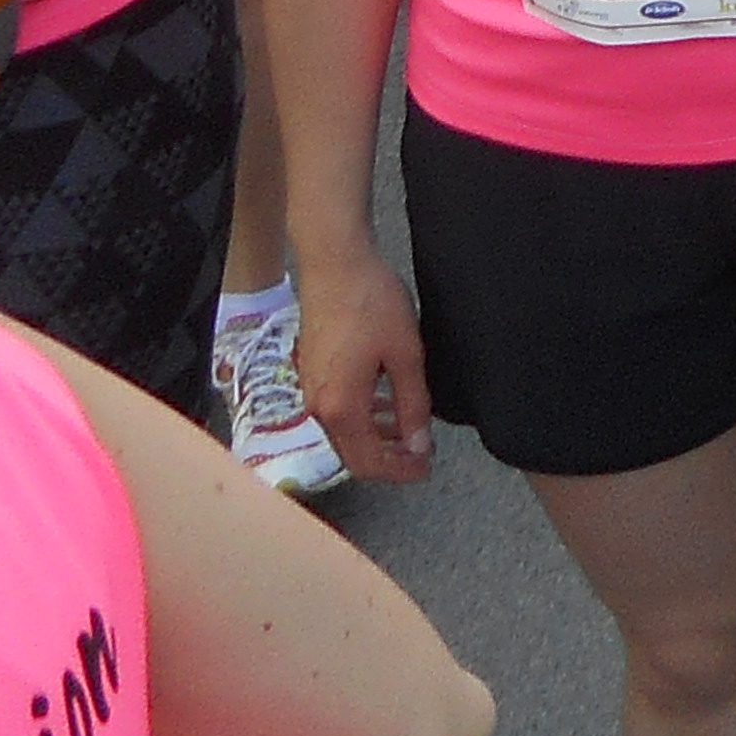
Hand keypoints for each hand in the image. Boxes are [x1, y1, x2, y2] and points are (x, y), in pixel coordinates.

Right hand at [290, 240, 437, 485]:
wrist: (335, 263)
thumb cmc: (371, 303)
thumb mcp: (405, 355)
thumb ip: (412, 405)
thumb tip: (418, 445)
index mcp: (341, 408)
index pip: (367, 463)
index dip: (398, 472)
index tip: (425, 468)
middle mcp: (318, 406)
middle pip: (352, 453)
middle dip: (388, 459)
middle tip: (420, 454)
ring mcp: (310, 389)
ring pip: (344, 432)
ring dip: (376, 438)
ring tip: (409, 429)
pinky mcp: (311, 372)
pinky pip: (337, 410)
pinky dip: (363, 417)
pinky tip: (385, 402)